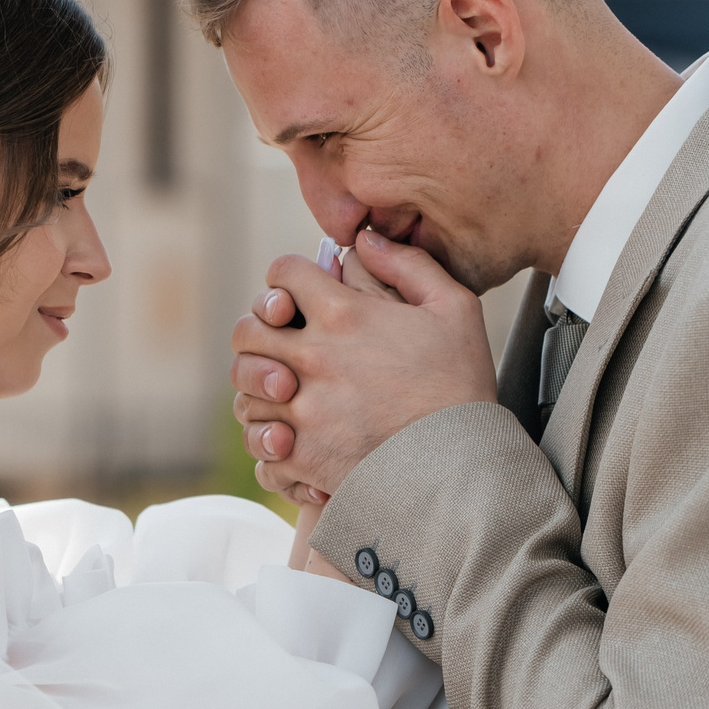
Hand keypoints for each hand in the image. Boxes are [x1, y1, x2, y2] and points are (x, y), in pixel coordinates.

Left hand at [230, 229, 497, 499]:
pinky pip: (260, 446)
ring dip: (261, 391)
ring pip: (245, 392)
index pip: (283, 273)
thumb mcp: (455, 308)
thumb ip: (409, 264)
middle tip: (284, 346)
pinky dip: (272, 444)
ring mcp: (301, 410)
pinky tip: (296, 441)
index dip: (289, 278)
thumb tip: (366, 239)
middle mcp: (312, 359)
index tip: (301, 295)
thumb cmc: (462, 386)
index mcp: (343, 315)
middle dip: (260, 332)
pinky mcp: (301, 457)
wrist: (463, 468)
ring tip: (289, 397)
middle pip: (246, 332)